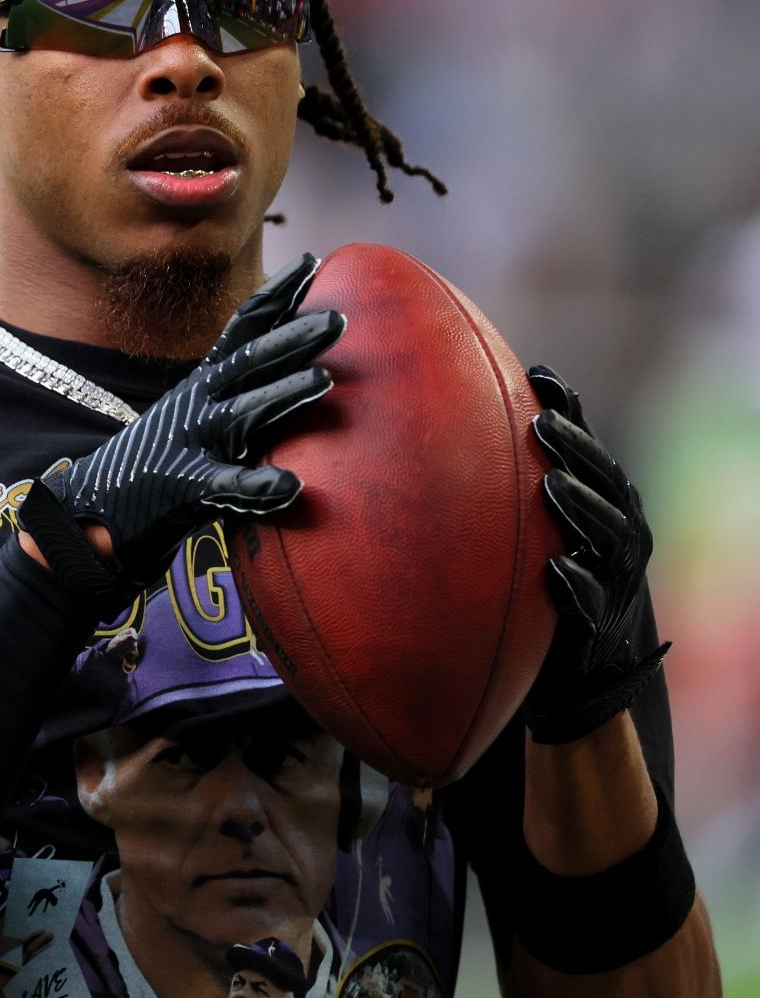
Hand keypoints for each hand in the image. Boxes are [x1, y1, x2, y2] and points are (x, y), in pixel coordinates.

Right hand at [32, 253, 342, 595]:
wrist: (95, 505)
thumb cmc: (167, 458)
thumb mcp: (202, 410)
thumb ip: (244, 387)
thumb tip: (297, 358)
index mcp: (206, 381)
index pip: (244, 327)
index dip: (276, 294)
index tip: (311, 260)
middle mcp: (198, 402)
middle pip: (249, 362)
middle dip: (294, 338)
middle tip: (339, 319)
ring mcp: (190, 442)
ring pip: (241, 413)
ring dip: (282, 395)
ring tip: (323, 381)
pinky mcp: (184, 488)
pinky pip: (225, 486)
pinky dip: (257, 485)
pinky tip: (289, 484)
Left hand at [524, 365, 669, 744]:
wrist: (573, 665)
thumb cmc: (537, 577)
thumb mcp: (524, 528)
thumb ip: (499, 485)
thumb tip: (422, 426)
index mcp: (598, 498)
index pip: (585, 444)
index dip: (569, 407)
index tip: (538, 374)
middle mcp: (616, 529)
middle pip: (603, 478)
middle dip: (577, 447)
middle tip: (543, 421)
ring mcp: (615, 575)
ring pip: (608, 534)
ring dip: (582, 507)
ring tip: (552, 482)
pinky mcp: (602, 622)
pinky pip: (592, 603)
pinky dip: (576, 585)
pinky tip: (556, 570)